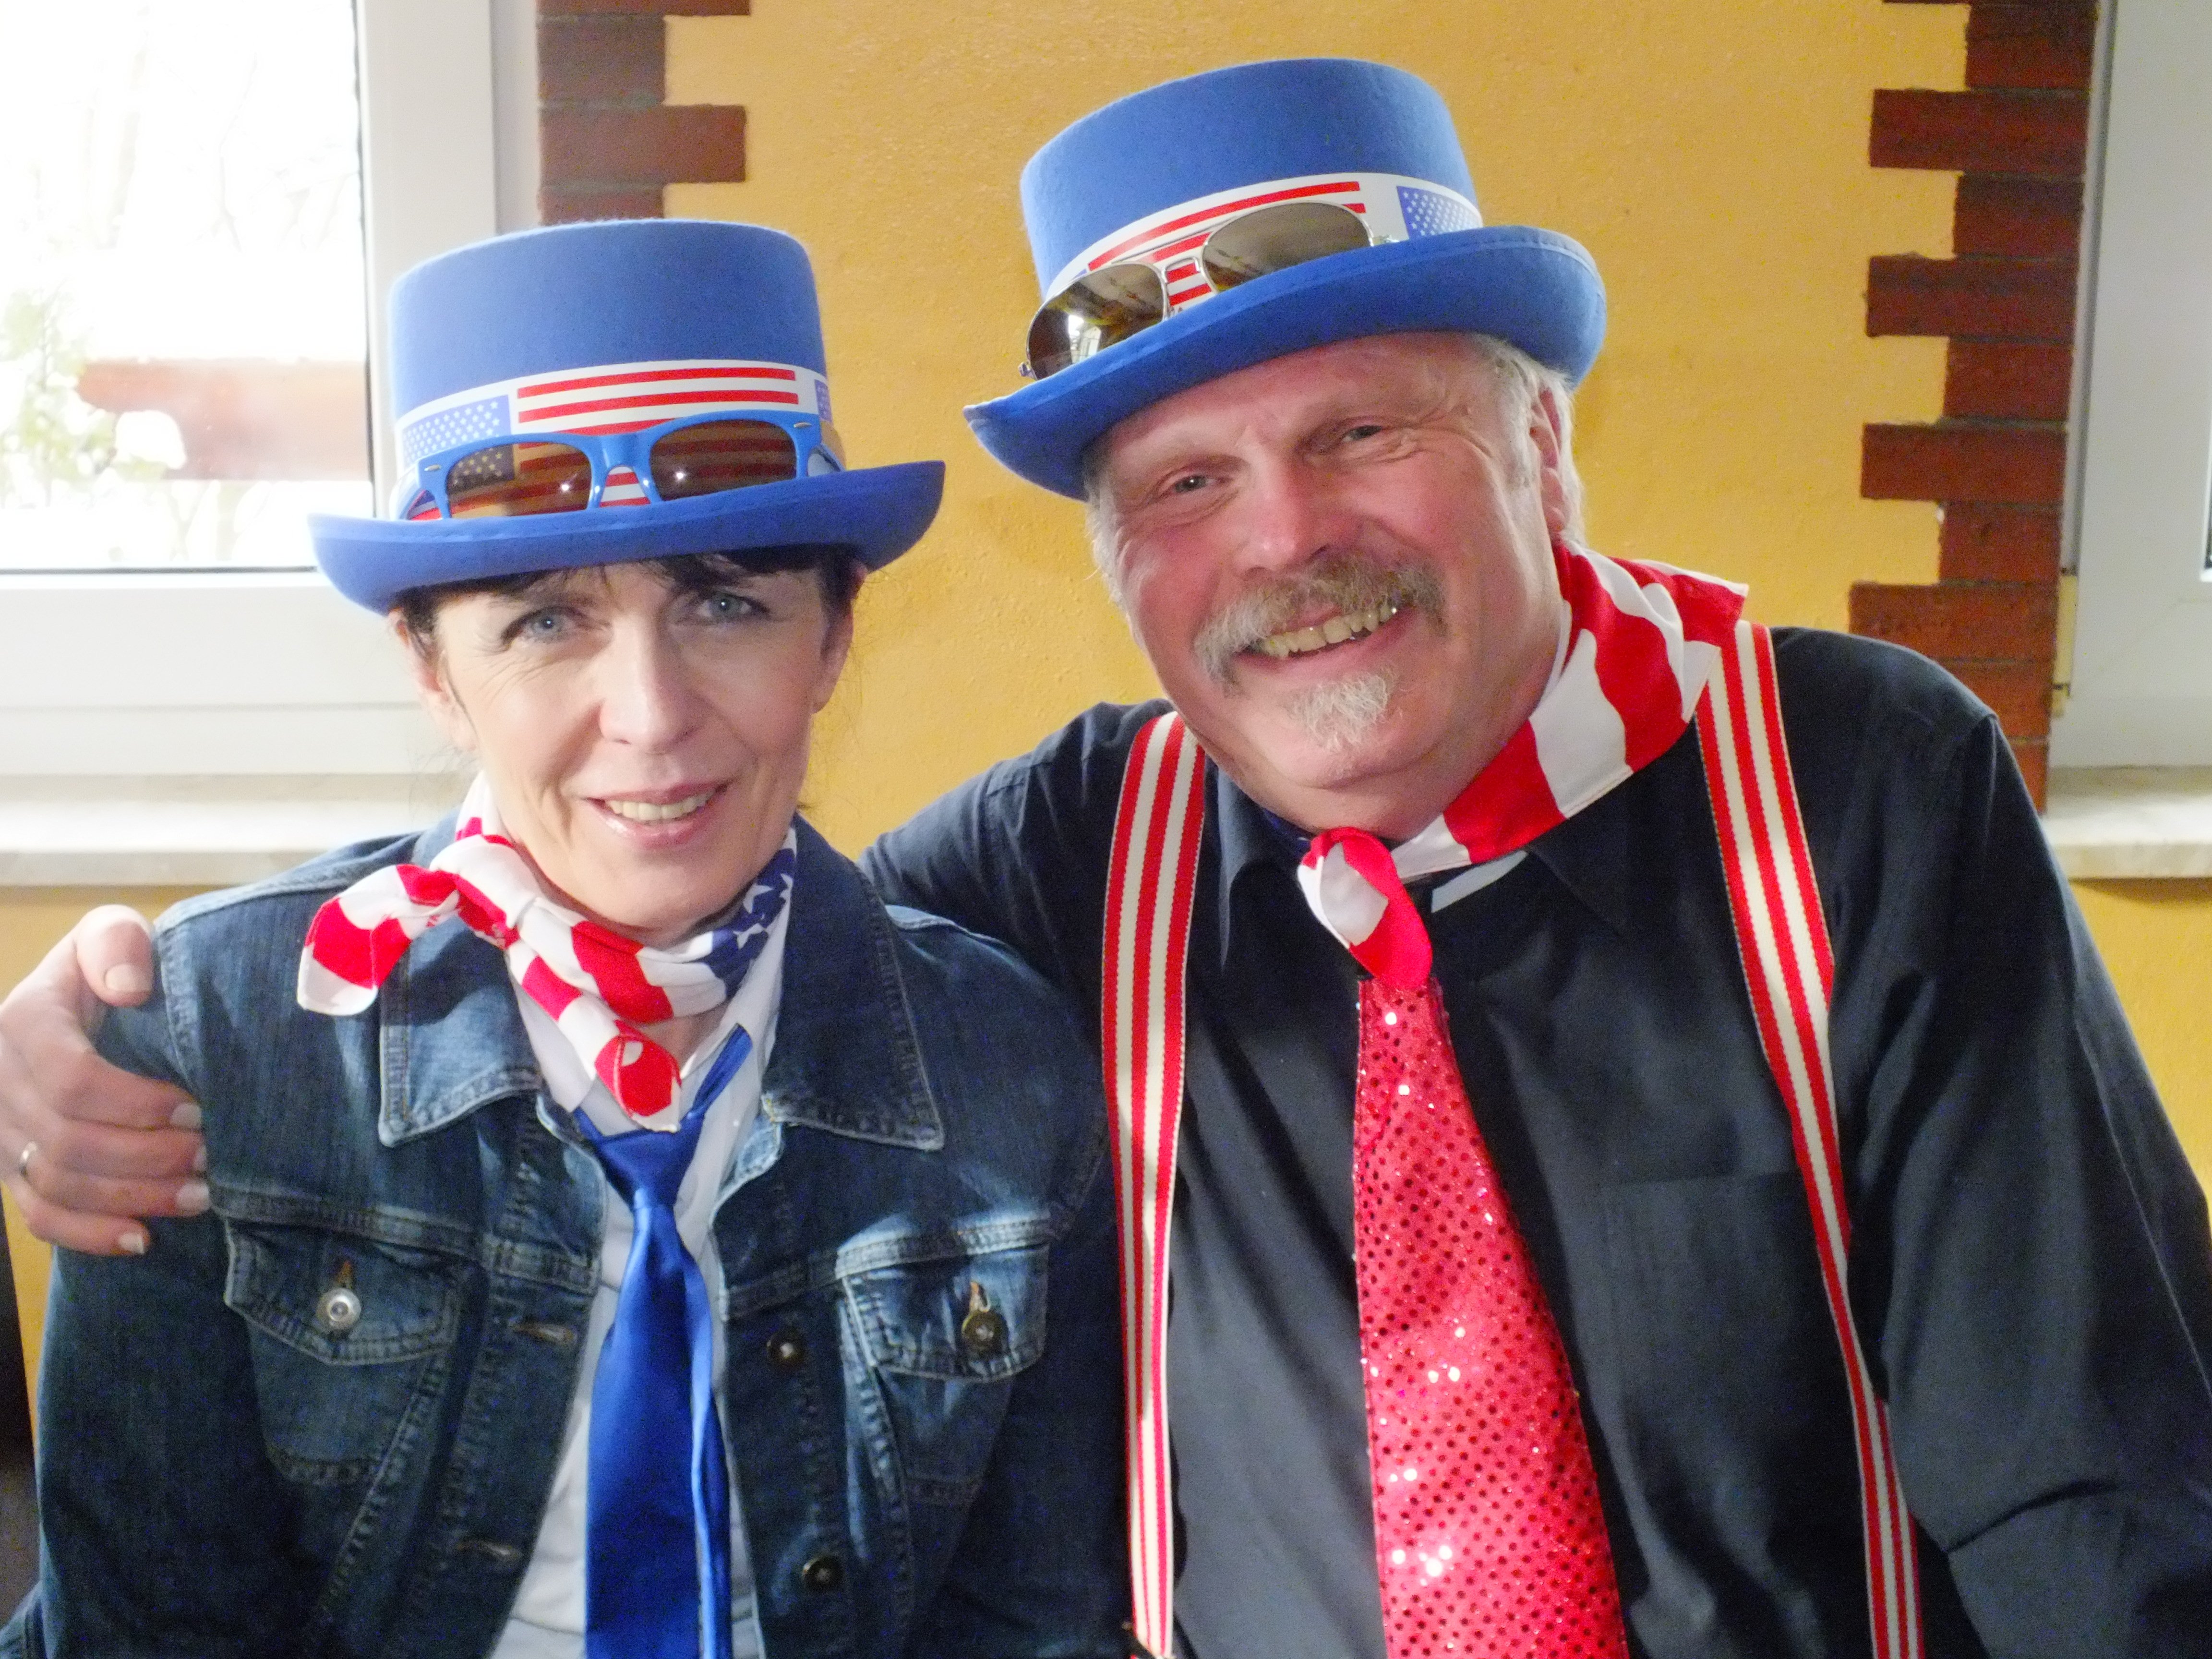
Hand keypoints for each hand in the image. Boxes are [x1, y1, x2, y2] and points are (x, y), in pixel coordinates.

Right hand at [0, 907, 207, 1255]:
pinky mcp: (16, 1167)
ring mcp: (4, 1131)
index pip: (72, 1080)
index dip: (136, 1103)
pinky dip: (89, 1234)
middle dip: (147, 1157)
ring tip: (200, 1195)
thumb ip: (116, 942)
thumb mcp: (113, 934)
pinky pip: (39, 1216)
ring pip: (56, 1184)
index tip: (196, 1107)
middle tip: (212, 1157)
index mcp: (25, 1022)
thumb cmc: (113, 968)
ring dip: (133, 1198)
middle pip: (67, 1141)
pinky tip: (142, 1239)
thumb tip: (126, 984)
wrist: (85, 1002)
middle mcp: (1, 1081)